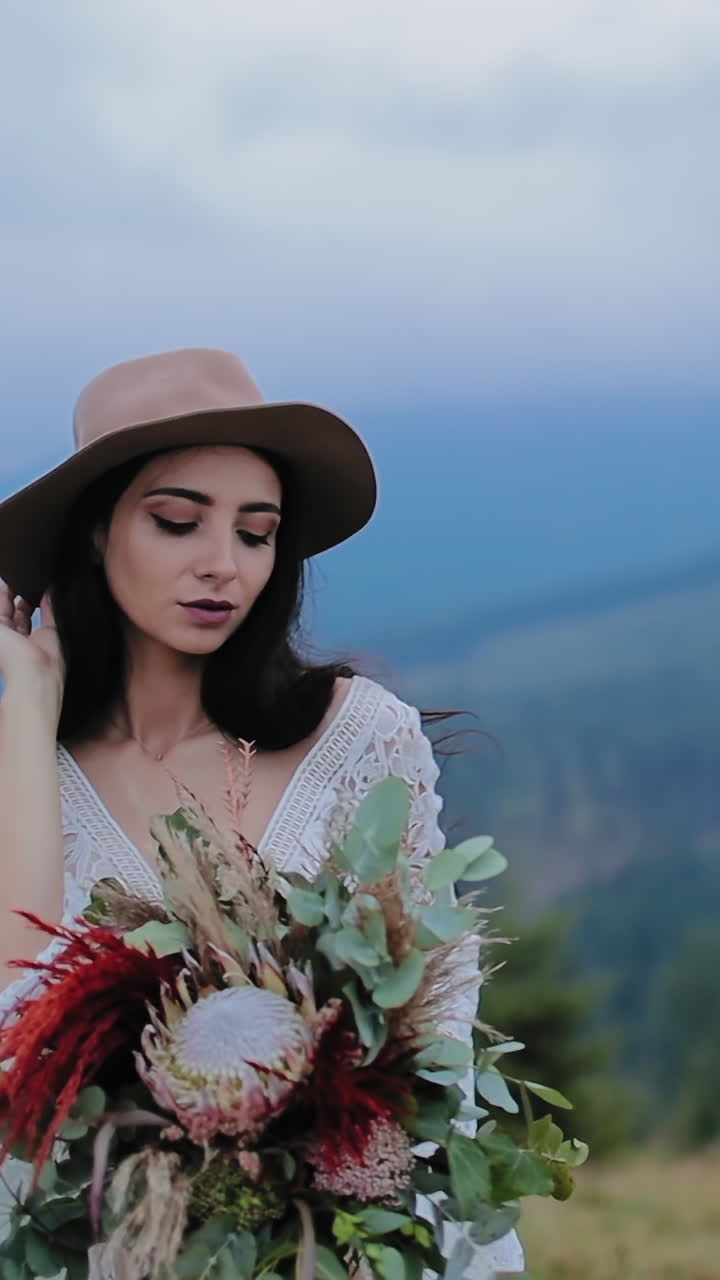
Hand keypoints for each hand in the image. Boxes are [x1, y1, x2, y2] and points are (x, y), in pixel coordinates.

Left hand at [0, 587, 64, 721]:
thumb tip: (3, 593)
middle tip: (20, 580)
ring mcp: (32, 635)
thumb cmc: (8, 655)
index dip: (2, 595)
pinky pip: (50, 614)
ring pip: (31, 611)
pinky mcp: (50, 634)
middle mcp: (14, 635)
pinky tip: (48, 590)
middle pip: (13, 610)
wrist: (32, 673)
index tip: (8, 581)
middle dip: (15, 596)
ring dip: (31, 598)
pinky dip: (50, 602)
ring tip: (32, 583)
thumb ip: (0, 608)